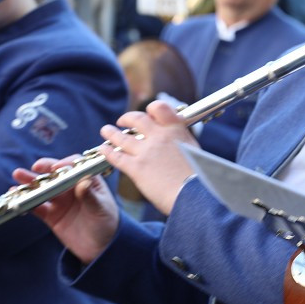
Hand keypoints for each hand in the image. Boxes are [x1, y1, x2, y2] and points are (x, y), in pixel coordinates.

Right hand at [14, 155, 119, 264]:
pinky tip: (15, 197)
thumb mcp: (102, 209)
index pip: (74, 166)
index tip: (57, 168)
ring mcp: (60, 201)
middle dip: (43, 170)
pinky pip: (36, 206)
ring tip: (17, 176)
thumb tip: (83, 182)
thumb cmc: (107, 224)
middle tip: (34, 168)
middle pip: (55, 174)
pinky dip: (26, 202)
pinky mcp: (51, 215)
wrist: (101, 249)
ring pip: (42, 188)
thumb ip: (91, 196)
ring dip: (29, 182)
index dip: (65, 164)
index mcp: (87, 180)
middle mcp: (71, 188)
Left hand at [99, 100, 196, 214]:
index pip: (159, 108)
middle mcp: (159, 136)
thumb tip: (178, 142)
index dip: (151, 109)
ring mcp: (146, 152)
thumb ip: (182, 142)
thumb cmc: (200, 177)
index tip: (147, 113)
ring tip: (106, 130)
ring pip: (122, 137)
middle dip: (127, 118)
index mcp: (176, 130)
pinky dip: (108, 151)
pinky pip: (117, 156)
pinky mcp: (136, 168)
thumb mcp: (195, 151)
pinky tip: (104, 149)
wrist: (196, 195)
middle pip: (137, 120)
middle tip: (122, 121)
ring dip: (111, 132)